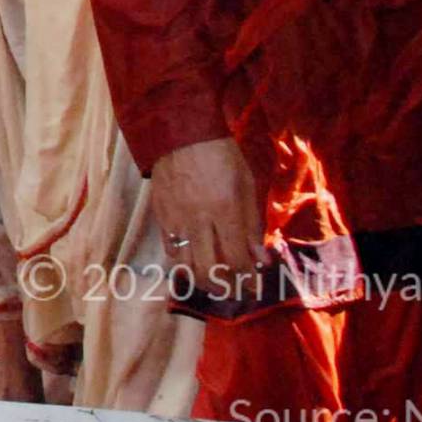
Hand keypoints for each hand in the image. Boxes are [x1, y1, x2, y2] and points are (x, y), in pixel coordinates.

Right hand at [147, 136, 261, 305]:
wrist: (181, 133)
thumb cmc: (222, 156)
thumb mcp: (246, 185)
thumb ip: (252, 225)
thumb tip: (260, 260)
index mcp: (225, 210)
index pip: (236, 259)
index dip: (247, 279)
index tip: (253, 286)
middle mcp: (199, 220)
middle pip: (209, 269)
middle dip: (223, 286)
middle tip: (232, 289)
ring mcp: (176, 219)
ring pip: (185, 265)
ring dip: (201, 279)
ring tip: (213, 281)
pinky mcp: (160, 215)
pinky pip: (170, 248)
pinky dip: (182, 261)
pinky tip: (192, 262)